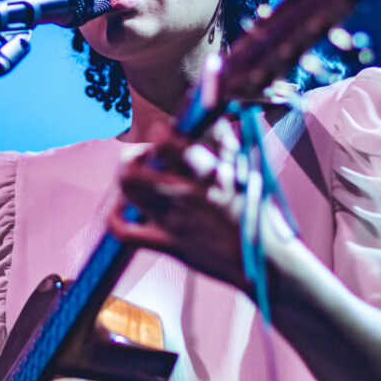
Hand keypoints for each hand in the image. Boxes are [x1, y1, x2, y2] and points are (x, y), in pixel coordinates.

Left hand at [109, 119, 251, 290]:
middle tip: (146, 157)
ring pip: (127, 189)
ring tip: (138, 176)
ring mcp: (173, 220)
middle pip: (133, 166)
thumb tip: (212, 117)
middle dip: (134, 155)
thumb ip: (224, 141)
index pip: (164, 143)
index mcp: (206, 171)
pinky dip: (115, 216)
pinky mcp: (167, 244)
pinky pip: (124, 231)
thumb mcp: (247, 169)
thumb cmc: (259, 212)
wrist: (265, 263)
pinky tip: (123, 207)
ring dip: (126, 178)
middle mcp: (184, 193)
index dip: (158, 135)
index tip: (163, 135)